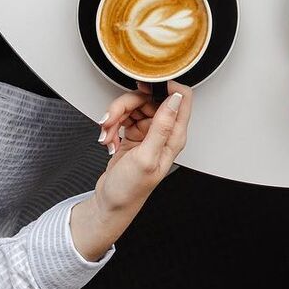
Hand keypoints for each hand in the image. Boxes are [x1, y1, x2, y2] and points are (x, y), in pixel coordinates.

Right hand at [95, 82, 191, 211]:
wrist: (110, 204)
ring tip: (107, 135)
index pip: (181, 98)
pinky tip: (108, 139)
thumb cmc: (130, 189)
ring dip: (115, 117)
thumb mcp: (146, 157)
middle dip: (125, 106)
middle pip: (149, 99)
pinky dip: (111, 125)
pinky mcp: (134, 133)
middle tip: (111, 120)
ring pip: (133, 106)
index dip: (164, 86)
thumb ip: (161, 126)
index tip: (144, 85)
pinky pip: (123, 117)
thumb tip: (175, 99)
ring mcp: (148, 132)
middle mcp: (163, 131)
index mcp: (174, 135)